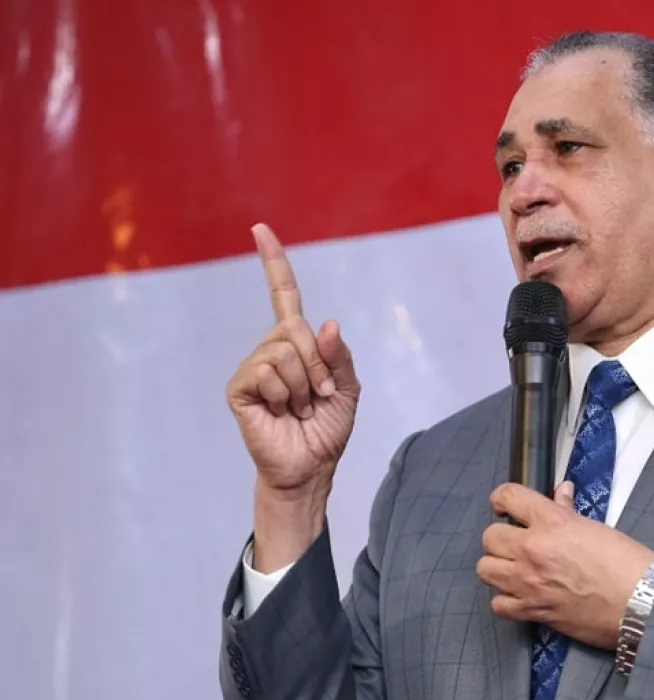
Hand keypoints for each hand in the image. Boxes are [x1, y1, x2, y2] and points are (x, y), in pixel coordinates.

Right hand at [226, 224, 360, 568]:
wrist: (311, 467)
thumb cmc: (328, 429)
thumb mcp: (348, 388)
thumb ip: (339, 355)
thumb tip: (326, 323)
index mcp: (297, 344)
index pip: (283, 295)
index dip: (273, 262)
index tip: (260, 229)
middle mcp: (270, 348)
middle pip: (296, 329)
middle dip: (319, 365)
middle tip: (320, 397)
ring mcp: (252, 367)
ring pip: (284, 352)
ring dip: (304, 385)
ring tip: (300, 408)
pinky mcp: (239, 387)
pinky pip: (266, 372)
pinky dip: (285, 393)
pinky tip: (282, 412)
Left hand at [476, 482, 653, 649]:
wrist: (639, 603)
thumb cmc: (626, 564)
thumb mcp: (596, 527)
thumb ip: (568, 510)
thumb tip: (561, 492)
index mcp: (552, 522)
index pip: (508, 497)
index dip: (502, 498)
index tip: (505, 505)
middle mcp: (533, 549)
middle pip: (490, 537)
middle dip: (501, 537)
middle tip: (517, 542)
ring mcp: (529, 582)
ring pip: (485, 569)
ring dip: (498, 566)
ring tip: (514, 568)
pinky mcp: (532, 610)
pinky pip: (498, 604)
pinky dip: (505, 600)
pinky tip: (520, 595)